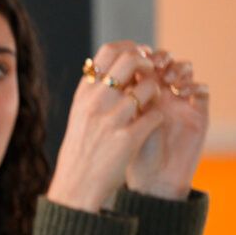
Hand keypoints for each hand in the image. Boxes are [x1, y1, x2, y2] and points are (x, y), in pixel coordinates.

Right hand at [47, 41, 164, 212]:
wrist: (77, 186)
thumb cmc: (81, 151)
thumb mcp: (79, 116)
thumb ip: (93, 92)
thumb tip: (110, 69)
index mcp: (84, 93)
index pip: (108, 52)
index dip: (131, 49)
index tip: (141, 57)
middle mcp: (95, 102)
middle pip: (130, 61)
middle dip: (149, 63)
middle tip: (155, 73)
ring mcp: (111, 120)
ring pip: (148, 88)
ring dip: (157, 94)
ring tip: (153, 105)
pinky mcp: (127, 139)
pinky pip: (155, 116)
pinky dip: (158, 118)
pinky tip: (153, 125)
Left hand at [124, 50, 208, 199]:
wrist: (152, 181)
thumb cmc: (130, 157)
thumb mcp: (121, 125)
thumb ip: (120, 101)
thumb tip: (110, 73)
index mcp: (139, 93)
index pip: (142, 63)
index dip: (140, 56)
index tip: (134, 59)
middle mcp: (161, 93)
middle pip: (165, 62)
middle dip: (161, 57)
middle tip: (156, 64)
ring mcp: (180, 101)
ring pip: (185, 71)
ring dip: (179, 68)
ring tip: (169, 78)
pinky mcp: (198, 113)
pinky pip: (202, 91)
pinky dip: (195, 85)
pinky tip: (184, 92)